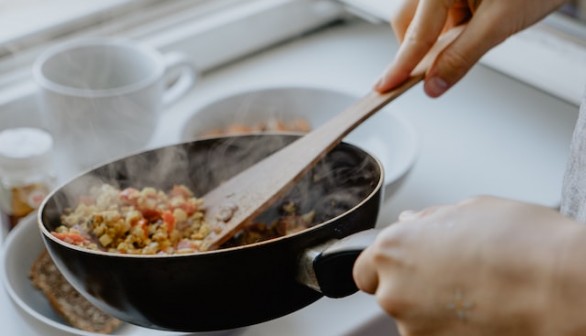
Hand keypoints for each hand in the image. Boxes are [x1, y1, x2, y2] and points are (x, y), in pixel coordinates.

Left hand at [353, 196, 583, 334]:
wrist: (563, 289)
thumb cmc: (523, 243)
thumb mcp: (471, 209)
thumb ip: (429, 220)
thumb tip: (413, 222)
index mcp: (393, 250)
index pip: (365, 269)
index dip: (387, 266)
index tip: (407, 264)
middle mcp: (395, 293)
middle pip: (390, 293)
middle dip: (414, 284)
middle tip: (453, 273)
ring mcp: (416, 329)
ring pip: (415, 318)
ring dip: (435, 308)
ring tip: (477, 292)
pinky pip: (438, 334)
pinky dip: (453, 328)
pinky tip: (484, 311)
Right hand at [376, 0, 567, 96]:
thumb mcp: (499, 24)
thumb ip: (461, 57)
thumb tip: (434, 84)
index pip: (416, 34)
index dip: (400, 66)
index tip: (384, 87)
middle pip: (409, 23)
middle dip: (420, 49)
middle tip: (434, 70)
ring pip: (425, 20)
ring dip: (440, 38)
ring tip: (477, 33)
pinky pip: (441, 14)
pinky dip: (453, 28)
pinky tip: (477, 25)